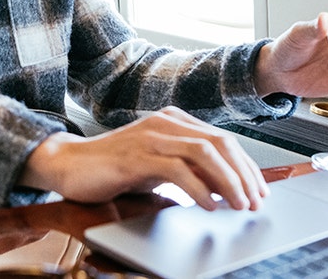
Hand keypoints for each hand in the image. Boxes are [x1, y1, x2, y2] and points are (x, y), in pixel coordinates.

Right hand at [18, 107, 267, 211]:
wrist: (69, 164)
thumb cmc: (113, 169)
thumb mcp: (158, 168)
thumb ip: (188, 171)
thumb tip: (225, 190)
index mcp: (174, 120)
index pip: (222, 140)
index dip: (245, 166)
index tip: (259, 191)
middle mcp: (166, 122)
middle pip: (220, 143)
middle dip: (244, 175)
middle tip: (256, 202)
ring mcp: (152, 135)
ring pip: (205, 153)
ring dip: (229, 182)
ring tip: (239, 206)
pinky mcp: (138, 154)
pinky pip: (178, 169)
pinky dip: (199, 189)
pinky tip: (208, 206)